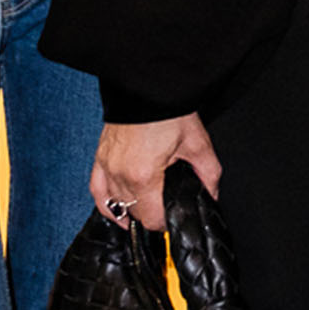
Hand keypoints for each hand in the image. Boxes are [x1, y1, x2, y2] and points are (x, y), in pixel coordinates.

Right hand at [92, 113, 220, 230]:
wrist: (148, 86)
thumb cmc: (169, 110)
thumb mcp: (197, 143)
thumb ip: (208, 175)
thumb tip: (211, 195)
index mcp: (143, 175)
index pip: (151, 218)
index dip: (166, 222)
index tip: (175, 218)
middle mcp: (120, 174)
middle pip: (134, 213)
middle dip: (152, 215)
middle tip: (167, 208)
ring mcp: (107, 166)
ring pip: (116, 205)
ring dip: (132, 211)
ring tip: (147, 213)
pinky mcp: (100, 157)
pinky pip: (97, 191)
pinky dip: (107, 205)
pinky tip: (117, 213)